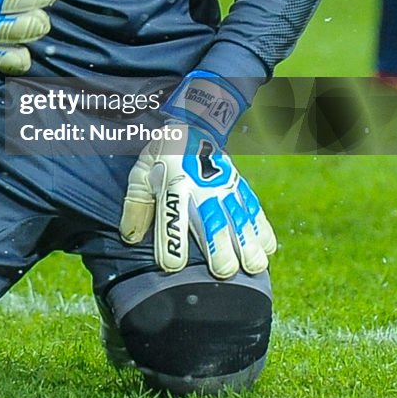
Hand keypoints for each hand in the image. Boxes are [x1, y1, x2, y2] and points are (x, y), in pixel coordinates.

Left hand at [120, 123, 276, 278]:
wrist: (192, 127)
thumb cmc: (163, 158)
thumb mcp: (141, 172)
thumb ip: (136, 204)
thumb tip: (131, 237)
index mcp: (174, 184)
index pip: (172, 218)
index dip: (171, 244)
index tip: (172, 266)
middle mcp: (202, 187)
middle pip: (213, 222)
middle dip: (220, 249)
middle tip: (223, 271)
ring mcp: (225, 186)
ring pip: (239, 218)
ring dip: (247, 243)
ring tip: (252, 267)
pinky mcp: (240, 186)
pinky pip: (255, 209)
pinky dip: (262, 229)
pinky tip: (265, 250)